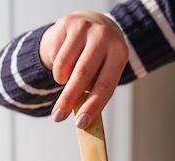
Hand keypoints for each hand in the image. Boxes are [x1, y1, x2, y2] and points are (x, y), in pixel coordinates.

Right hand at [40, 11, 127, 127]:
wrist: (94, 23)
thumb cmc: (100, 58)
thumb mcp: (104, 71)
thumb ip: (94, 91)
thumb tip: (82, 121)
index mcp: (119, 53)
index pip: (105, 85)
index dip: (92, 106)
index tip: (80, 123)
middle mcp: (104, 37)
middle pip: (82, 75)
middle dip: (68, 99)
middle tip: (58, 117)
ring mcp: (85, 27)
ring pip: (64, 66)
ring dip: (61, 80)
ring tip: (67, 78)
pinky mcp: (67, 22)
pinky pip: (55, 54)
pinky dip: (57, 65)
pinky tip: (65, 57)